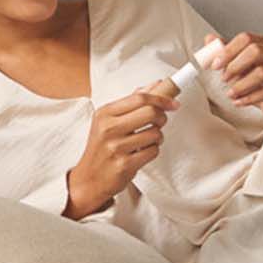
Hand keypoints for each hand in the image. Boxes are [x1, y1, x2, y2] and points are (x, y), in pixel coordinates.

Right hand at [65, 82, 179, 218]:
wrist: (89, 178)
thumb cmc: (102, 147)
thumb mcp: (108, 121)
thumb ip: (131, 101)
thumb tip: (157, 84)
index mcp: (105, 113)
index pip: (140, 98)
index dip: (161, 98)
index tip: (173, 103)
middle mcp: (108, 128)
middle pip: (150, 112)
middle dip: (162, 117)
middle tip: (160, 121)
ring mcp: (116, 147)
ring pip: (155, 133)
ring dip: (158, 137)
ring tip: (148, 140)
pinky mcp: (124, 164)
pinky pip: (153, 151)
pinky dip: (153, 151)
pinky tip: (143, 152)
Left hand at [204, 32, 262, 148]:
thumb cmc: (258, 83)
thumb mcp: (239, 67)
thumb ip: (225, 52)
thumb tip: (210, 39)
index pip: (246, 38)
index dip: (228, 50)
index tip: (215, 64)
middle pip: (256, 50)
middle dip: (235, 65)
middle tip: (223, 78)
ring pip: (262, 72)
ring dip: (241, 84)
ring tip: (230, 93)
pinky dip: (249, 98)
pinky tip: (239, 102)